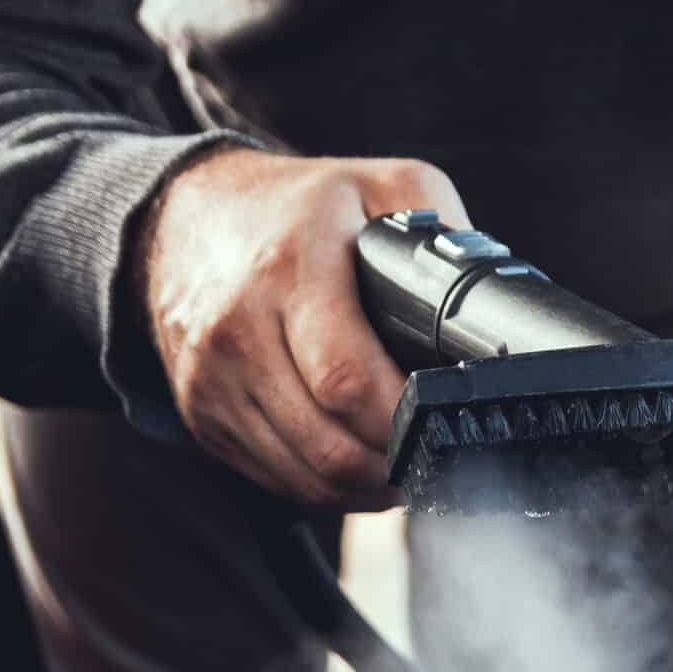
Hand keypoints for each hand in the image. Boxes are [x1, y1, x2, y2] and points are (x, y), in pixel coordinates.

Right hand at [142, 149, 467, 509]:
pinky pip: (275, 478)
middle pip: (329, 444)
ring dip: (365, 486)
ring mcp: (212, 381)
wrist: (182, 216)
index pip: (347, 380)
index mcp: (290, 272)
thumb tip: (491, 294)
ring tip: (404, 465)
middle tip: (436, 454)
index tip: (445, 423)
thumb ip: (443, 230)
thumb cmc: (295, 206)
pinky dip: (325, 486)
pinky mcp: (201, 415)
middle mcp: (239, 332)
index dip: (404, 420)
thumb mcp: (381, 184)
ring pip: (304, 475)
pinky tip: (359, 464)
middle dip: (394, 464)